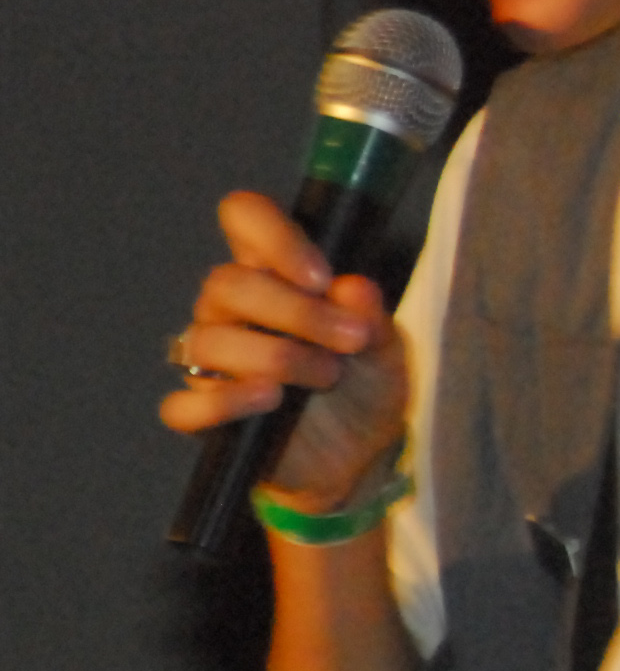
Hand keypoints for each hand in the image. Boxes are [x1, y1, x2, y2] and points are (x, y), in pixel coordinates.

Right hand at [162, 191, 413, 507]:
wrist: (361, 453)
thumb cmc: (368, 382)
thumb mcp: (388, 348)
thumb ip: (371, 316)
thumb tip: (352, 288)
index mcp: (275, 273)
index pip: (243, 218)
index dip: (272, 235)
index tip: (320, 276)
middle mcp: (232, 308)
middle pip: (226, 283)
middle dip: (296, 311)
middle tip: (351, 340)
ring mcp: (211, 361)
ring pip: (208, 341)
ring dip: (277, 357)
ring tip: (328, 375)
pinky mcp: (202, 414)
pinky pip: (181, 406)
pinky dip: (223, 403)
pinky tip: (269, 400)